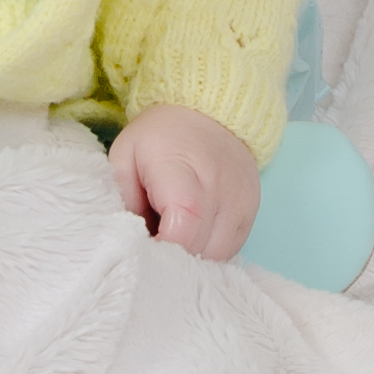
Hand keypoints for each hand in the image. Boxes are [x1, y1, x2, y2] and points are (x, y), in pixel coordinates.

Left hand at [106, 104, 260, 261]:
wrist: (208, 114)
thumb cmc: (159, 138)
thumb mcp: (124, 155)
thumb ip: (121, 199)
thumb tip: (128, 241)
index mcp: (180, 169)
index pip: (182, 228)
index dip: (161, 251)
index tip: (141, 251)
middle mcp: (218, 188)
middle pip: (199, 248)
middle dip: (171, 258)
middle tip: (152, 246)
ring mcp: (240, 202)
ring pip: (217, 257)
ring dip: (191, 258)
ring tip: (171, 239)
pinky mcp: (252, 213)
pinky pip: (231, 251)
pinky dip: (209, 252)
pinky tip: (191, 236)